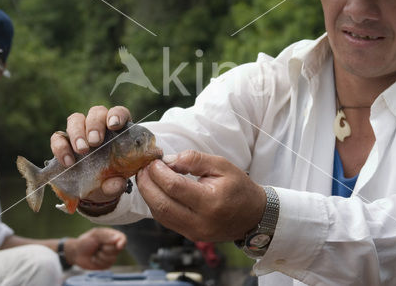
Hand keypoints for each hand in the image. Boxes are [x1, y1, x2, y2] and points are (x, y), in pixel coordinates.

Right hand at [51, 106, 131, 202]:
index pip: (119, 113)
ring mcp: (80, 132)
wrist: (93, 191)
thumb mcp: (116, 183)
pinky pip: (57, 137)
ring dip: (77, 133)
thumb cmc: (110, 179)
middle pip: (96, 113)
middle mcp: (99, 126)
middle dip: (94, 125)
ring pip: (76, 119)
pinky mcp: (63, 142)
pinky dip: (60, 147)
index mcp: (118, 130)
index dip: (117, 115)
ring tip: (81, 150)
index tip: (114, 125)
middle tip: (95, 142)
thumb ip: (117, 184)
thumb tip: (116, 184)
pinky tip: (67, 162)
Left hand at [65, 228, 126, 269]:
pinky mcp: (106, 264)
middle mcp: (112, 245)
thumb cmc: (85, 242)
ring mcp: (110, 255)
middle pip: (118, 250)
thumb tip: (118, 239)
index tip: (118, 246)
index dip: (122, 242)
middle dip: (106, 249)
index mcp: (111, 235)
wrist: (76, 253)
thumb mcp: (94, 235)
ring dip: (101, 256)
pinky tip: (94, 259)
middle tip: (98, 247)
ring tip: (95, 253)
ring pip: (113, 259)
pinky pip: (107, 265)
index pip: (122, 238)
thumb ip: (106, 237)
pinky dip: (99, 262)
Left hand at [136, 150, 265, 241]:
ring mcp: (194, 232)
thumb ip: (194, 160)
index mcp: (211, 202)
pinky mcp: (190, 235)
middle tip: (142, 168)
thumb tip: (168, 160)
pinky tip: (154, 190)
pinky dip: (156, 204)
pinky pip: (166, 221)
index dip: (159, 172)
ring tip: (144, 177)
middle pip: (162, 205)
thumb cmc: (239, 188)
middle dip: (146, 185)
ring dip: (147, 195)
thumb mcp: (222, 165)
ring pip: (160, 215)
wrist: (254, 215)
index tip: (153, 160)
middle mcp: (201, 222)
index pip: (175, 187)